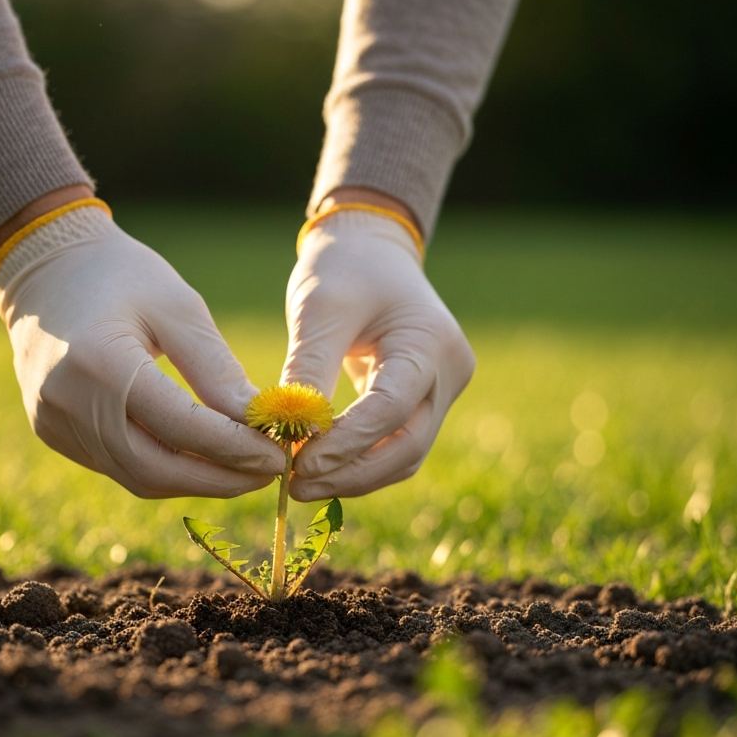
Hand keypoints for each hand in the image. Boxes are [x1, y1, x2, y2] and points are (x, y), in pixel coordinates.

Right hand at [0, 205, 284, 497]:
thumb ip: (216, 369)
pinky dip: (165, 468)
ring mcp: (54, 423)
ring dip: (195, 480)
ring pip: (138, 477)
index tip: (277, 456)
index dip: (233, 448)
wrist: (44, 266)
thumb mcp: (178, 307)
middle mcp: (69, 403)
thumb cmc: (120, 275)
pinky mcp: (54, 433)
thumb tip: (259, 424)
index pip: (179, 426)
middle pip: (155, 469)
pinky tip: (199, 458)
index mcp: (99, 362)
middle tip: (266, 474)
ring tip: (242, 470)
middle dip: (218, 479)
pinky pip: (118, 465)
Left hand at [282, 206, 474, 500]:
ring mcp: (442, 392)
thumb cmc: (345, 268)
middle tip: (295, 486)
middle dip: (349, 474)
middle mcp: (449, 373)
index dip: (345, 444)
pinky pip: (395, 446)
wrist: (371, 250)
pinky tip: (319, 470)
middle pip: (407, 446)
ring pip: (403, 456)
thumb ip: (309, 368)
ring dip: (352, 477)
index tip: (297, 462)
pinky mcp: (423, 404)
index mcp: (431, 342)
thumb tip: (288, 432)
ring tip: (300, 484)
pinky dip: (358, 463)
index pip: (391, 409)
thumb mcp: (321, 308)